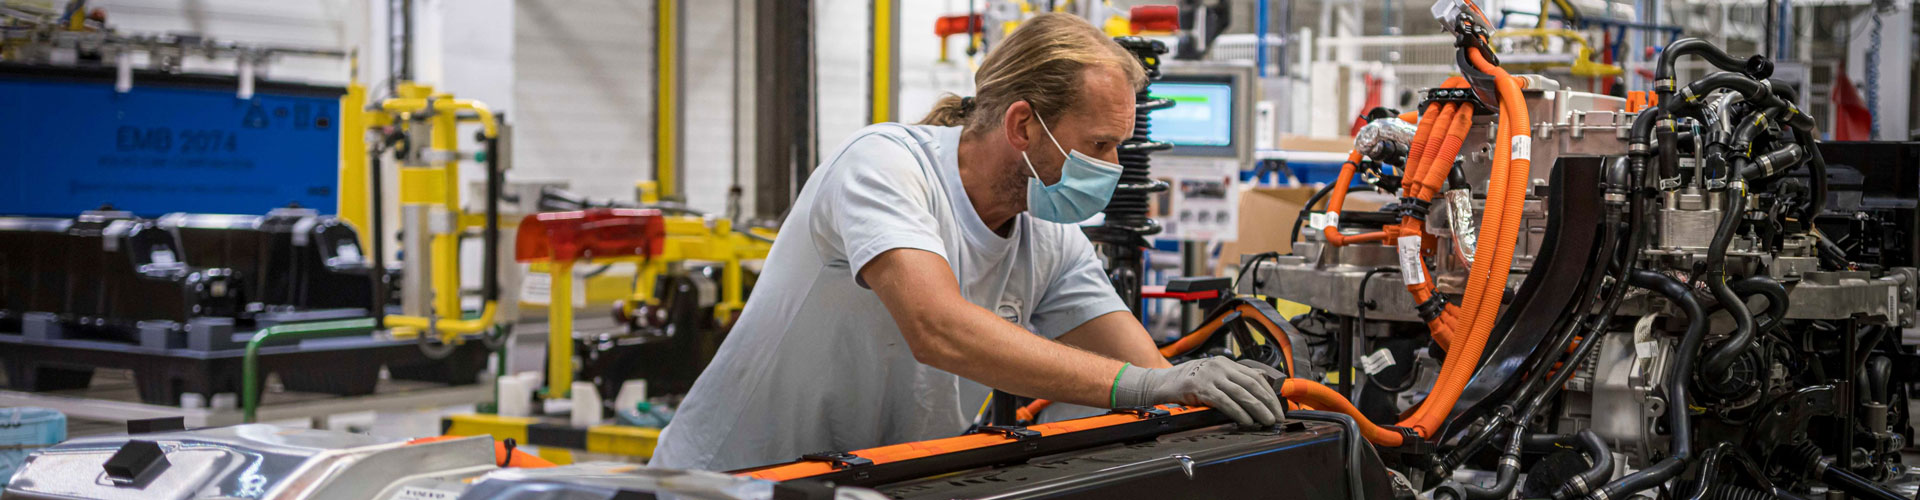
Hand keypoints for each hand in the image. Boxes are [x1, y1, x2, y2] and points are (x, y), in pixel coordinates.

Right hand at [1111, 357, 1285, 426]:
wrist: (1160, 384)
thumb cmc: (1187, 384)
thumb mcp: (1212, 377)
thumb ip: (1232, 383)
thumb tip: (1256, 396)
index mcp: (1225, 363)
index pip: (1255, 377)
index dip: (1269, 393)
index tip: (1278, 407)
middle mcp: (1220, 366)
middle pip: (1251, 385)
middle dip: (1268, 402)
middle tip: (1277, 417)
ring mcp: (1210, 376)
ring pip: (1241, 393)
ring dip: (1258, 408)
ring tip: (1267, 421)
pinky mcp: (1200, 388)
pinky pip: (1224, 401)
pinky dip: (1238, 412)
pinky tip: (1247, 420)